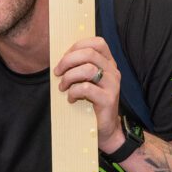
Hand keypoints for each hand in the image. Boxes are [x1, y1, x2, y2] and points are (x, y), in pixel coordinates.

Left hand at [53, 37, 123, 152]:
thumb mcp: (86, 81)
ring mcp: (113, 85)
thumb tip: (60, 59)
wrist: (105, 128)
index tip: (64, 57)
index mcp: (108, 63)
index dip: (77, 46)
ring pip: (88, 69)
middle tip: (57, 72)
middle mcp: (113, 71)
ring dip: (69, 77)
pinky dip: (73, 92)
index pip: (97, 42)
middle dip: (68, 60)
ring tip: (63, 87)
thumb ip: (79, 68)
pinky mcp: (109, 99)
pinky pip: (86, 88)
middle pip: (90, 53)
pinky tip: (71, 99)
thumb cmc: (91, 103)